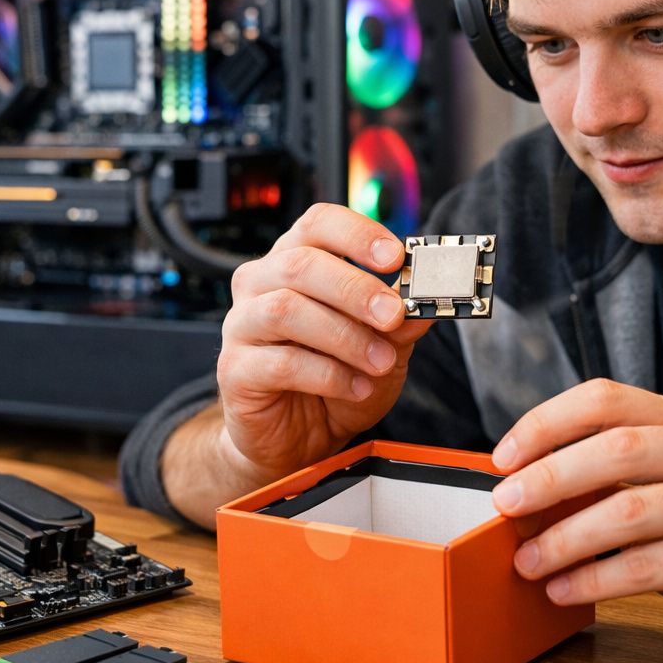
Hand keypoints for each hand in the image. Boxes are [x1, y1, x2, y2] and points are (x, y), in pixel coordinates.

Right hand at [217, 203, 433, 475]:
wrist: (299, 438)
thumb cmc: (335, 380)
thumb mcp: (382, 346)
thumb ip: (400, 321)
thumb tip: (427, 298)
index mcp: (295, 261)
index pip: (318, 224)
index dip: (357, 234)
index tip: (395, 256)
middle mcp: (261, 284)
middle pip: (300, 264)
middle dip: (355, 288)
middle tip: (393, 315)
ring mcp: (242, 325)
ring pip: (286, 310)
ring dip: (344, 336)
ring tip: (380, 362)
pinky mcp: (235, 370)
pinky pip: (281, 362)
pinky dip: (329, 375)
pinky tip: (357, 388)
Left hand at [490, 378, 662, 657]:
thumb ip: (628, 478)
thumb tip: (535, 489)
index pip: (608, 400)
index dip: (548, 422)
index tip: (505, 455)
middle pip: (615, 449)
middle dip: (549, 477)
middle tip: (506, 505)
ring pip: (626, 512)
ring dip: (564, 539)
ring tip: (527, 562)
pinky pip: (647, 567)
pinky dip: (595, 580)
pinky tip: (566, 591)